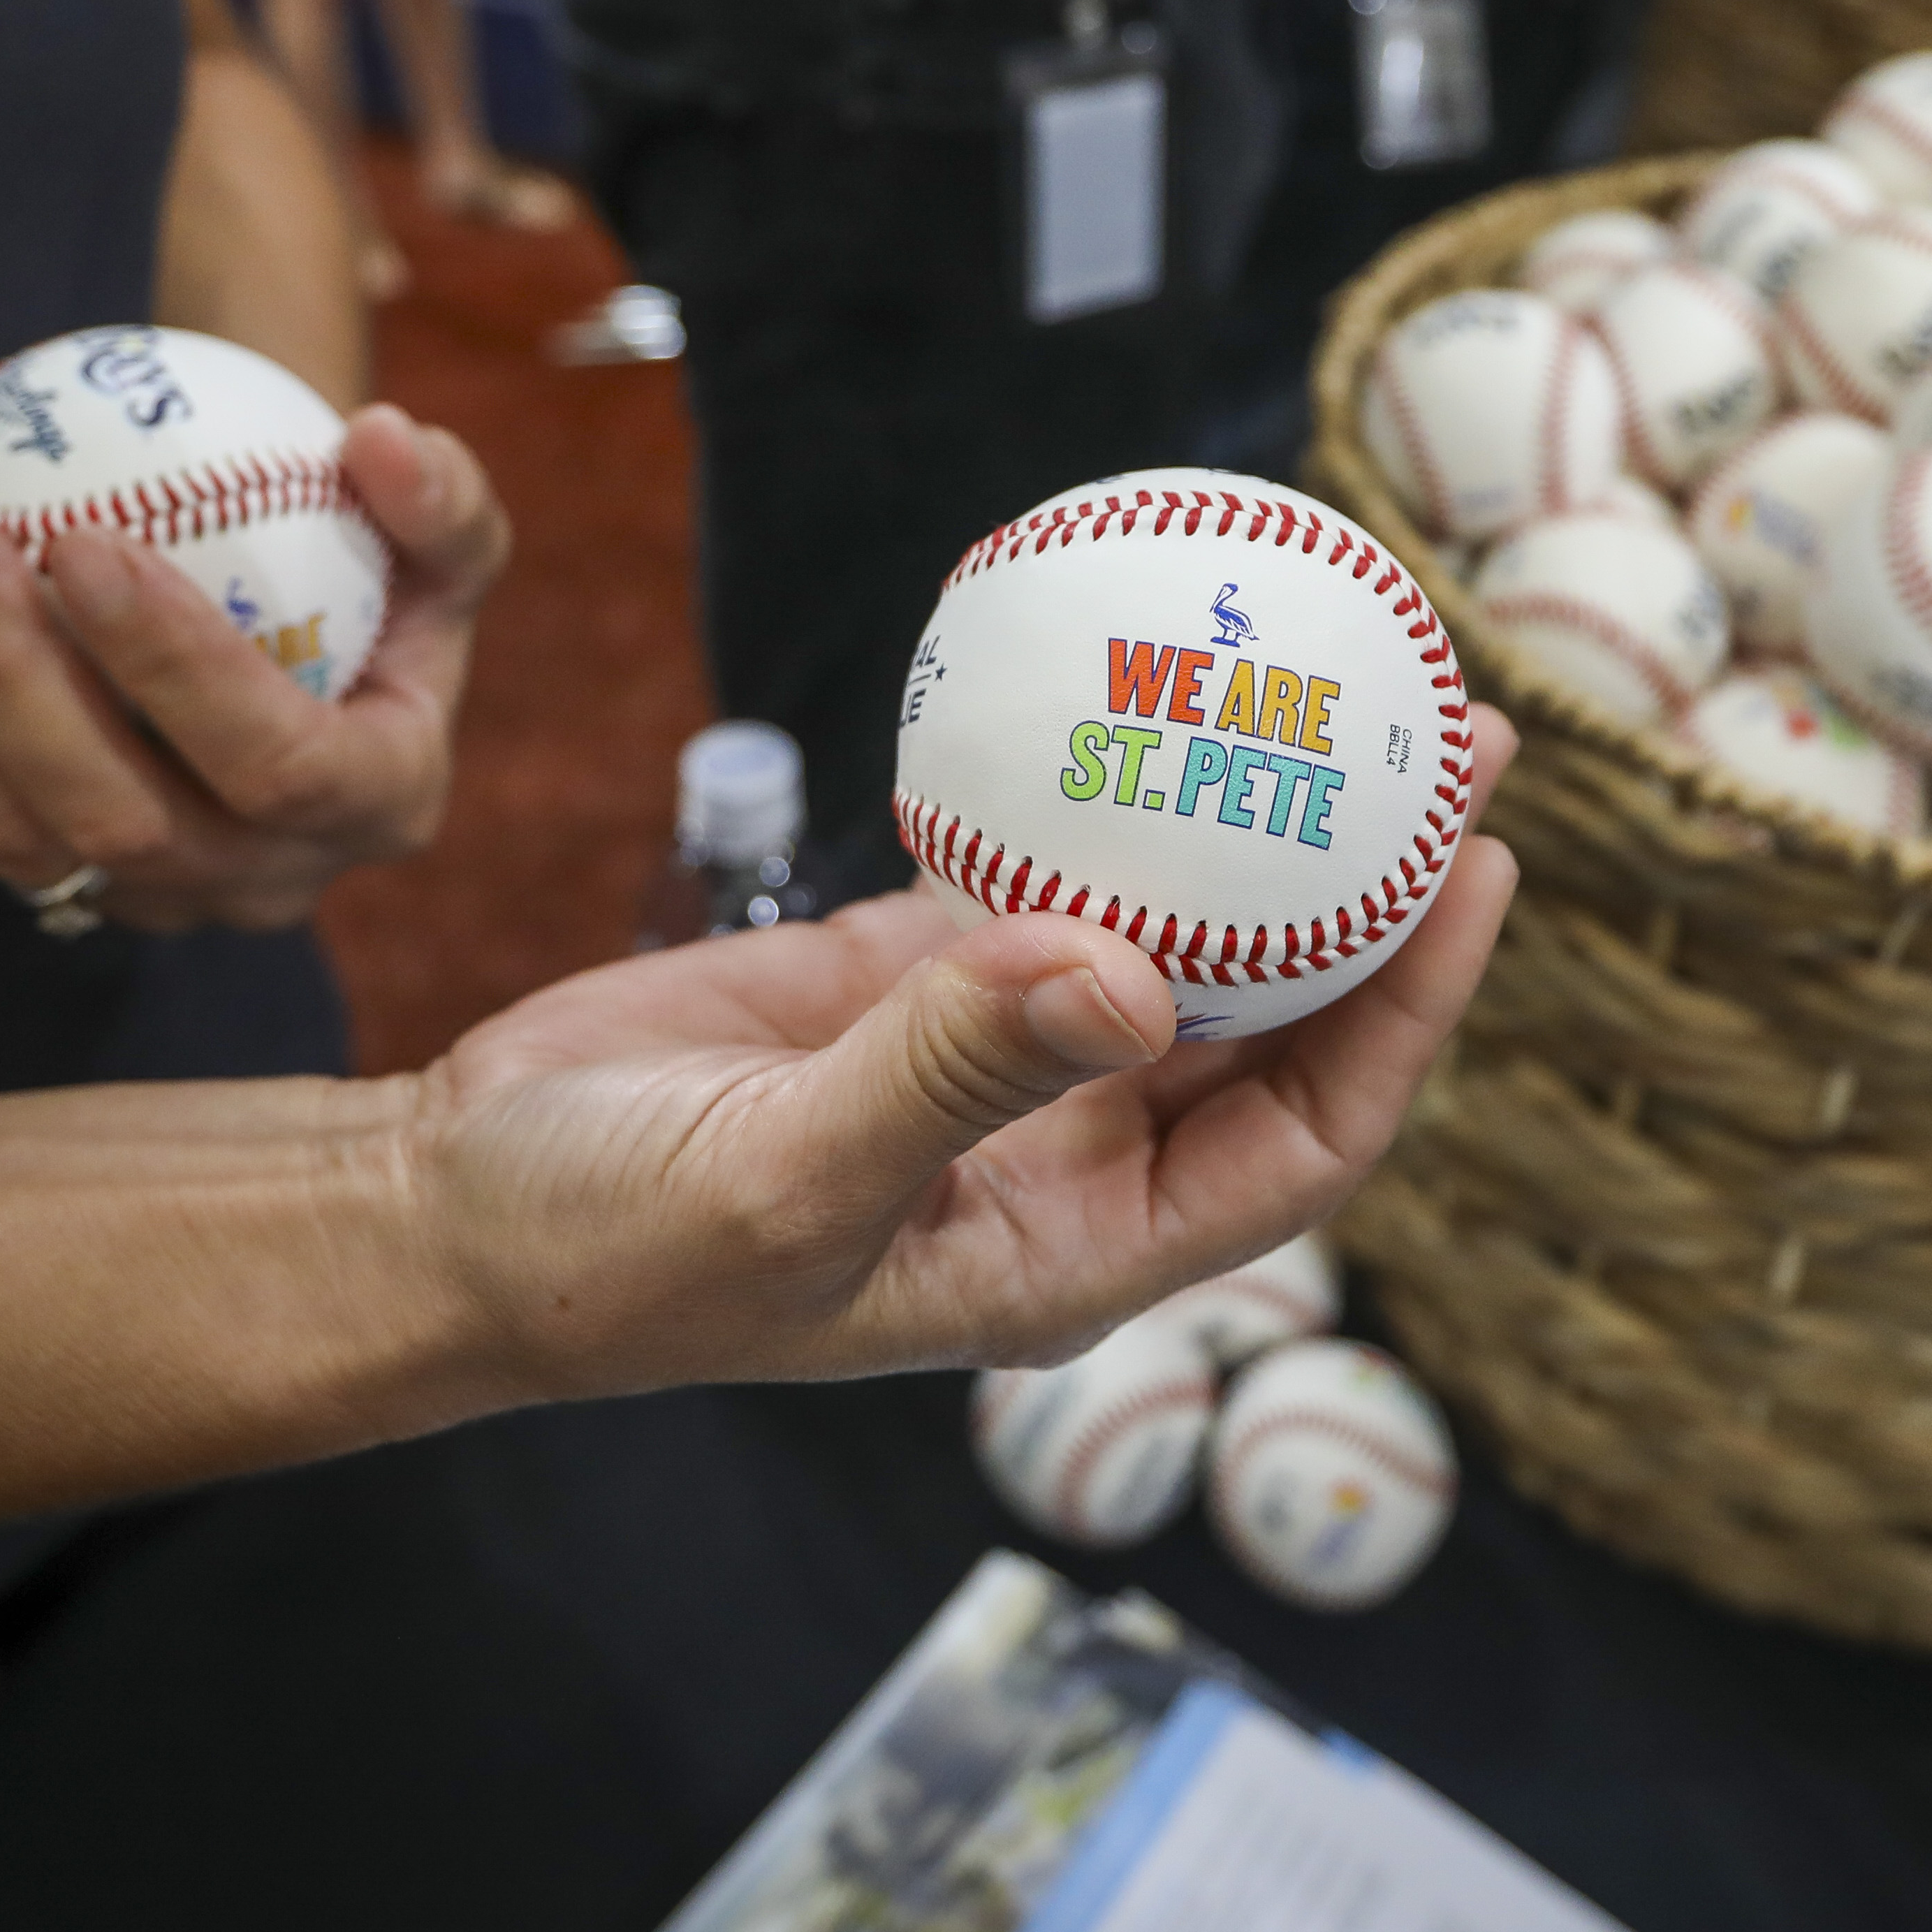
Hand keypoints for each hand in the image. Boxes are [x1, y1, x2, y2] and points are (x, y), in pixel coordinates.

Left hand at [0, 406, 509, 930]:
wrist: (309, 647)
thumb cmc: (387, 576)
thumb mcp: (446, 536)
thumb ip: (442, 496)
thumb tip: (381, 436)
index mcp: (384, 804)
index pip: (281, 765)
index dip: (179, 669)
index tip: (88, 538)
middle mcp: (267, 881)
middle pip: (123, 818)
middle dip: (16, 678)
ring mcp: (155, 894)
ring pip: (16, 831)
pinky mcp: (61, 880)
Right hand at [414, 710, 1521, 1386]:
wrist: (454, 1207)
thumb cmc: (609, 1253)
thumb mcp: (779, 1185)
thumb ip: (949, 1079)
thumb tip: (1133, 977)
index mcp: (1073, 1246)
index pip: (1309, 1132)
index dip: (1409, 1009)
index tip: (1477, 868)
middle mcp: (1067, 1150)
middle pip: (1278, 1012)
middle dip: (1376, 885)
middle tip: (1452, 729)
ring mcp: (999, 1051)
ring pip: (1179, 926)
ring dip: (1260, 821)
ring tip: (1337, 678)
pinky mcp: (917, 969)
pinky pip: (1041, 859)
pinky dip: (1094, 781)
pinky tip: (1138, 678)